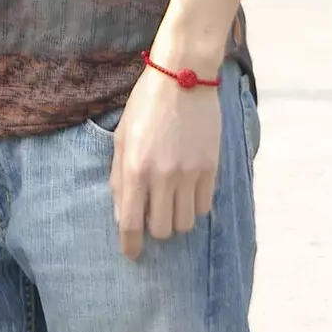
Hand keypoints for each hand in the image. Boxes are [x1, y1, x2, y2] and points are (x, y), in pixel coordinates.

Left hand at [110, 65, 221, 260]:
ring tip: (171, 202)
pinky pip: (205, 207)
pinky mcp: (211, 168)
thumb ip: (120, 178)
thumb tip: (123, 215)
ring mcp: (190, 173)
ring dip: (176, 219)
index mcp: (135, 167)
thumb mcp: (121, 138)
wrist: (183, 77)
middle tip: (153, 214)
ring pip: (185, 223)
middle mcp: (163, 175)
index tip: (132, 254)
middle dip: (155, 229)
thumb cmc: (145, 106)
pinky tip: (189, 191)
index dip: (130, 245)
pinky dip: (195, 206)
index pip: (131, 223)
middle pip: (162, 230)